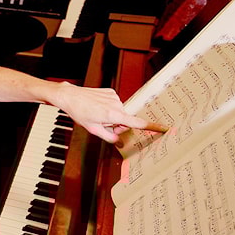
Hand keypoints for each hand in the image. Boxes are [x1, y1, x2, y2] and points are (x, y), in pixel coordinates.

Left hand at [51, 82, 165, 143]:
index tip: (164, 128)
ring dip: (111, 116)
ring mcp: (114, 97)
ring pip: (119, 112)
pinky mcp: (111, 91)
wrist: (71, 96)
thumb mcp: (93, 129)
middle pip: (125, 120)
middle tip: (103, 124)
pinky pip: (114, 103)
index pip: (136, 123)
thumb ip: (109, 137)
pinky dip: (108, 107)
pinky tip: (97, 106)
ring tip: (96, 113)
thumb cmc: (80, 112)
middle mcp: (116, 104)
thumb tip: (120, 143)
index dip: (150, 126)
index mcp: (113, 115)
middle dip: (117, 125)